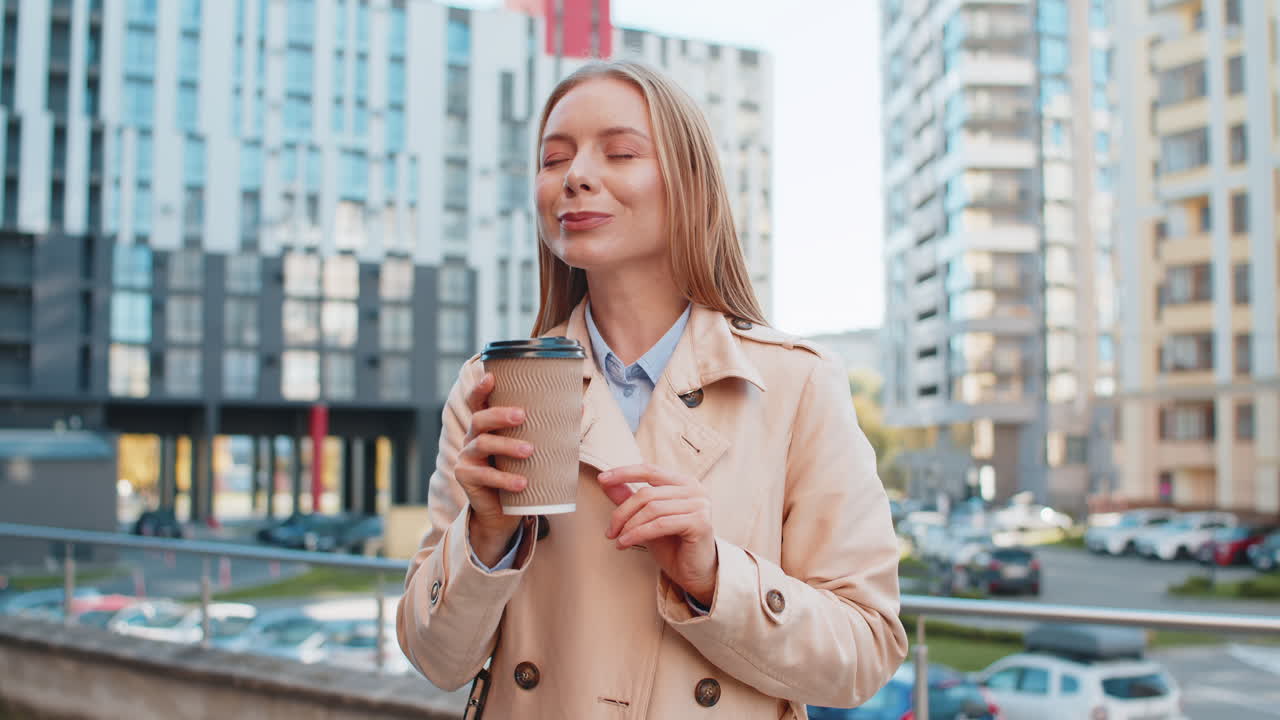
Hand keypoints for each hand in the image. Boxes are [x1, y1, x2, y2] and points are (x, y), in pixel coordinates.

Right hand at [456, 372, 531, 565]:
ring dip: (507, 446)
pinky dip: (504, 479)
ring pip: (483, 444)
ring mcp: (467, 457)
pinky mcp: (466, 478)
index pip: (478, 401)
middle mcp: (473, 437)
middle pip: (480, 418)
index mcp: (487, 425)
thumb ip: (550, 429)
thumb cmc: (519, 470)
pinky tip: (522, 483)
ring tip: (530, 451)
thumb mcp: (532, 448)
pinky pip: (484, 476)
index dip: (480, 388)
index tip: (491, 377)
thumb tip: (580, 407)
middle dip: (500, 415)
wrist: (503, 511)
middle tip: (522, 415)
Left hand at [599, 465, 717, 605]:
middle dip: (622, 512)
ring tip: (618, 539)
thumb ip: (629, 498)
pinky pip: (660, 524)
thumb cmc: (673, 545)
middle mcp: (695, 490)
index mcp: (683, 482)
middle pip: (647, 493)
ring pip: (652, 509)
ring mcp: (700, 505)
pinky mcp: (700, 522)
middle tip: (610, 530)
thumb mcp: (646, 519)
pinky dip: (638, 534)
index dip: (624, 473)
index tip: (602, 479)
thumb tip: (606, 482)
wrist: (693, 572)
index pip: (650, 470)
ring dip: (629, 526)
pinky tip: (626, 543)